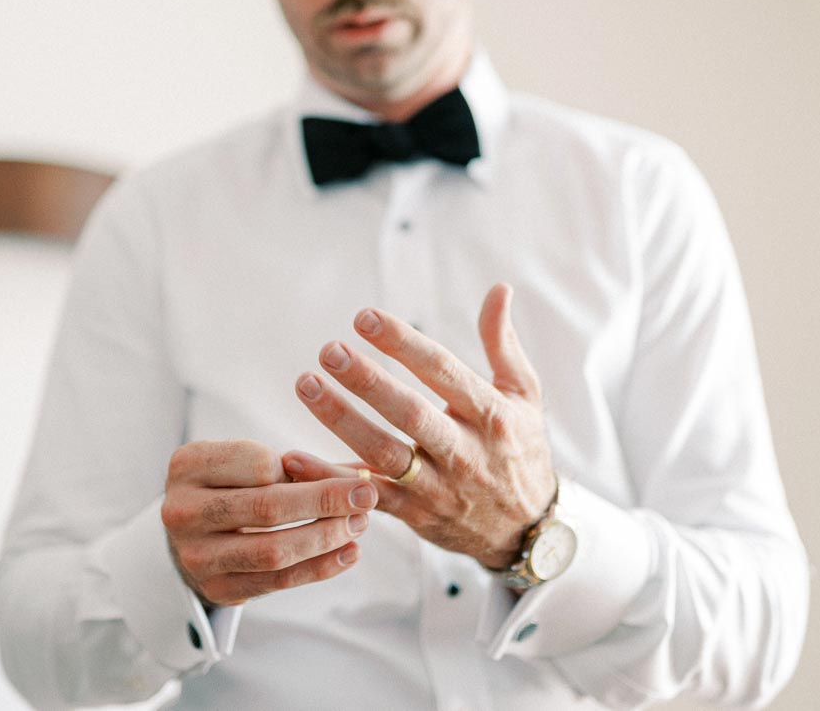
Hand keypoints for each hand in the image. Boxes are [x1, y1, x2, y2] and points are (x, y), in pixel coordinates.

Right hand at [160, 439, 376, 606]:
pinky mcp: (216, 589)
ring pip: (273, 550)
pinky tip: (349, 553)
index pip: (257, 464)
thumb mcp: (249, 461)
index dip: (305, 468)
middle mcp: (181, 510)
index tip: (344, 473)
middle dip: (325, 501)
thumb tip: (367, 470)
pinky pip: (277, 582)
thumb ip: (300, 464)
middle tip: (366, 496)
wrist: (194, 534)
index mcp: (188, 466)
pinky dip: (319, 567)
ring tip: (359, 524)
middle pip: (267, 507)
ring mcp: (194, 555)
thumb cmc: (233, 486)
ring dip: (325, 537)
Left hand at [287, 284, 555, 569]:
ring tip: (306, 384)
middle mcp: (465, 452)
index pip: (442, 371)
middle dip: (367, 381)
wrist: (528, 530)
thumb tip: (498, 288)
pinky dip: (329, 479)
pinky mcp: (414, 515)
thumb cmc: (520, 449)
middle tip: (329, 350)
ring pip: (384, 454)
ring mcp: (438, 487)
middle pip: (409, 413)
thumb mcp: (525, 395)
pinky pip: (365, 498)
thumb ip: (502, 343)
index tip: (364, 317)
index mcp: (490, 414)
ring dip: (341, 420)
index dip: (403, 343)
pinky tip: (292, 456)